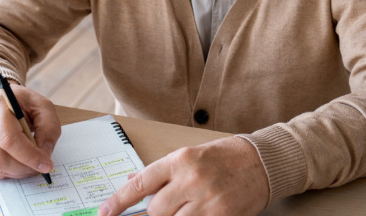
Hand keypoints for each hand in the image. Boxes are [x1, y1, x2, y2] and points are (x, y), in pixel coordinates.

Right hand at [0, 82, 60, 179]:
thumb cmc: (22, 104)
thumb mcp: (42, 106)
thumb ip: (49, 127)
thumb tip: (44, 153)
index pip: (9, 139)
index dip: (29, 156)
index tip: (46, 165)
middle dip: (23, 168)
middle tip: (39, 168)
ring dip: (16, 172)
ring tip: (29, 165)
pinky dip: (6, 172)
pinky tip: (16, 164)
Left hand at [99, 136, 268, 215]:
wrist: (261, 162)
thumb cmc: (223, 157)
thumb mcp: (189, 155)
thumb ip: (161, 172)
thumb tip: (132, 183)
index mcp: (179, 161)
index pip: (140, 184)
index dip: (118, 201)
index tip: (105, 213)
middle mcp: (191, 180)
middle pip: (156, 210)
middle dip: (156, 213)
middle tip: (169, 205)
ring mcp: (206, 201)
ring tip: (186, 208)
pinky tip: (194, 214)